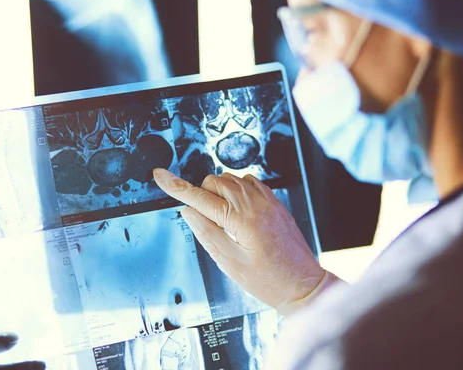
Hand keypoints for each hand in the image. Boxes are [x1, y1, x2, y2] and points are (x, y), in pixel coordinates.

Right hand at [153, 168, 338, 315]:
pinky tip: (239, 211)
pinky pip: (250, 182)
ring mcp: (269, 200)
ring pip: (231, 179)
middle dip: (203, 196)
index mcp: (242, 219)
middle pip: (214, 182)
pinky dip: (237, 190)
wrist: (303, 286)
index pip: (200, 197)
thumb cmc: (268, 281)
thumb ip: (207, 233)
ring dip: (220, 193)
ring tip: (226, 222)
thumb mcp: (230, 263)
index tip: (159, 175)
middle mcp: (257, 203)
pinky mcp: (276, 202)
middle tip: (209, 223)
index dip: (175, 186)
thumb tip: (188, 210)